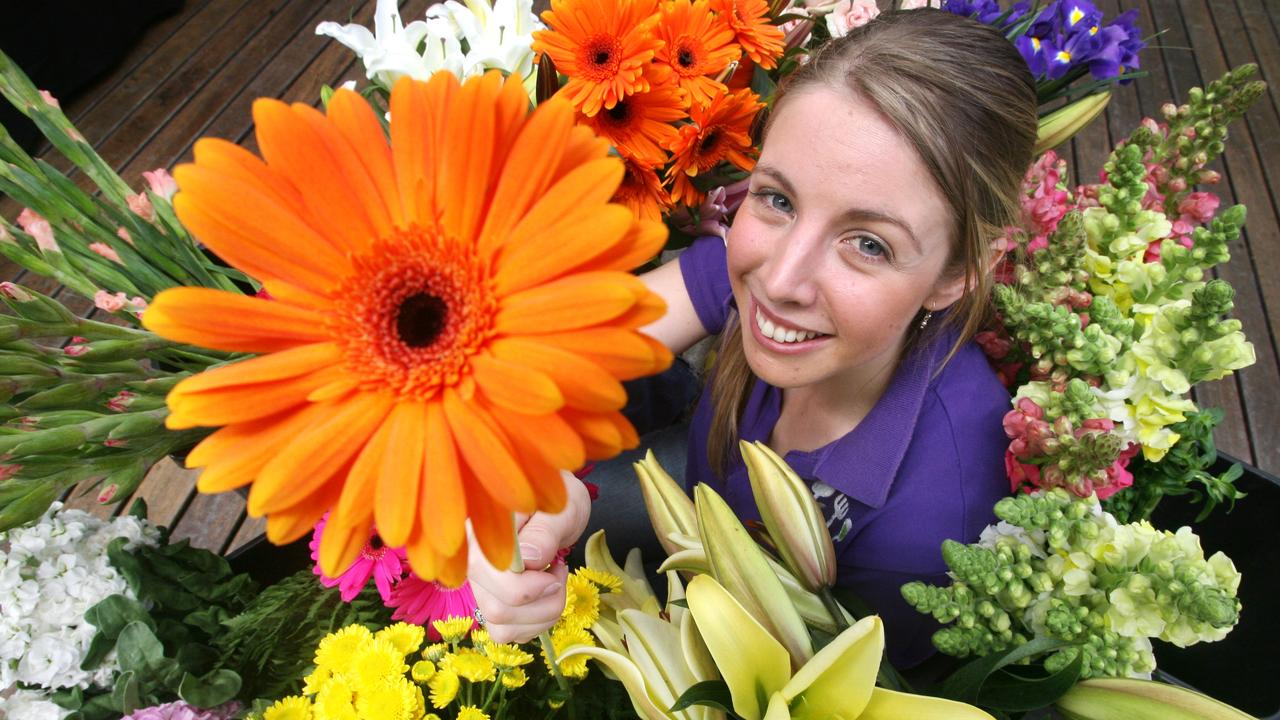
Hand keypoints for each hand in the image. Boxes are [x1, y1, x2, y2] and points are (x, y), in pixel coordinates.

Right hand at [466, 470, 591, 643]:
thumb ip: (545, 532)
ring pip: (502, 627)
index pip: (488, 577)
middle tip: (560, 571)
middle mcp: (468, 562)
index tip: (556, 566)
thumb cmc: (557, 499)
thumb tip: (530, 560)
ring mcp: (478, 586)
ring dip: (544, 613)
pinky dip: (536, 624)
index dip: (528, 585)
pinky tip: (546, 598)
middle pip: (497, 609)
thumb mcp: (560, 507)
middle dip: (544, 600)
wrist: (555, 505)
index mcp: (476, 532)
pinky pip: (507, 633)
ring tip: (555, 580)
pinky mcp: (490, 602)